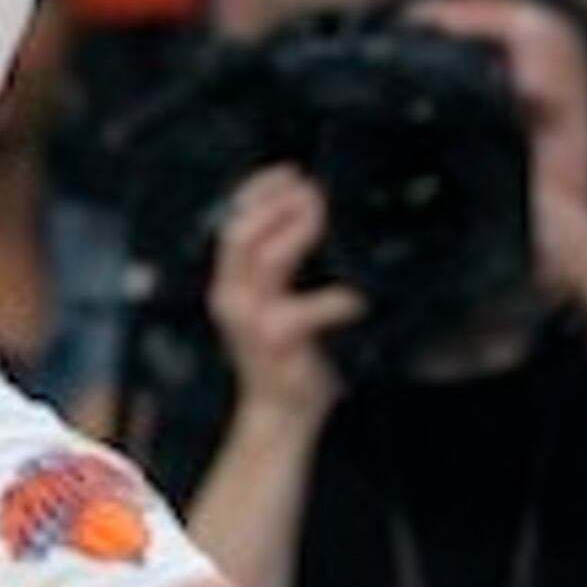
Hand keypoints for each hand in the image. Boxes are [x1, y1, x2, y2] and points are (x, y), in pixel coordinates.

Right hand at [204, 167, 360, 421]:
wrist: (278, 415)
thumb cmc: (285, 359)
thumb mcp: (271, 305)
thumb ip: (278, 267)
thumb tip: (309, 216)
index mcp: (229, 284)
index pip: (232, 221)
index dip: (257, 190)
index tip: (288, 171)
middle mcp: (232, 297)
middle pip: (241, 232)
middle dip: (275, 202)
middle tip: (310, 189)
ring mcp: (251, 319)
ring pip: (265, 257)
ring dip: (297, 230)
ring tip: (324, 218)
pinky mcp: (277, 341)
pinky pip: (308, 308)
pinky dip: (337, 300)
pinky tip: (357, 300)